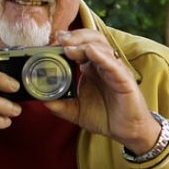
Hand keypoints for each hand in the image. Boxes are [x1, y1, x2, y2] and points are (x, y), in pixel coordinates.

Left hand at [43, 29, 162, 152]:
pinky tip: (90, 52)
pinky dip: (102, 57)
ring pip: (103, 47)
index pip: (81, 46)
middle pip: (93, 40)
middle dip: (76, 36)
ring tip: (68, 47)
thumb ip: (59, 105)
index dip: (68, 41)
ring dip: (84, 44)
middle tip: (59, 38)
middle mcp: (104, 65)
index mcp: (92, 68)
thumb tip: (41, 100)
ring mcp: (116, 71)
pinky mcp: (125, 80)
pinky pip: (114, 65)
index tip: (53, 40)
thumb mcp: (76, 111)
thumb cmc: (106, 117)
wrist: (127, 132)